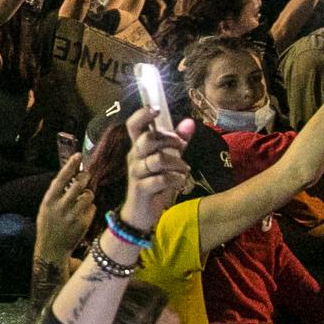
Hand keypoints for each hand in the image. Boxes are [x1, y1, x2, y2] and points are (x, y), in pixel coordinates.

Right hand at [34, 151, 94, 267]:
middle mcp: (61, 207)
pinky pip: (92, 208)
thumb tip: (69, 176)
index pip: (61, 178)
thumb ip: (56, 194)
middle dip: (85, 177)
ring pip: (89, 195)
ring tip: (83, 198)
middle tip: (86, 175)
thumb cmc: (48, 226)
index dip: (70, 165)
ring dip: (88, 194)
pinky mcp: (83, 224)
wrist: (52, 250)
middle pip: (79, 184)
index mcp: (49, 201)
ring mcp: (73, 216)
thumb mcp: (46, 208)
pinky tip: (83, 214)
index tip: (77, 155)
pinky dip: (89, 208)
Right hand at [115, 105, 190, 235]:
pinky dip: (175, 180)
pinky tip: (179, 183)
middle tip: (182, 146)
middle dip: (169, 139)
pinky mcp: (141, 189)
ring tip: (185, 170)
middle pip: (147, 139)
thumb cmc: (155, 184)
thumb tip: (189, 122)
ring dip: (177, 163)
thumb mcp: (169, 161)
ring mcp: (136, 173)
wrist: (142, 214)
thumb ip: (177, 142)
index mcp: (138, 147)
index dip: (142, 114)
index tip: (156, 109)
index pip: (133, 125)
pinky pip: (161, 179)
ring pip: (157, 159)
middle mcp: (134, 157)